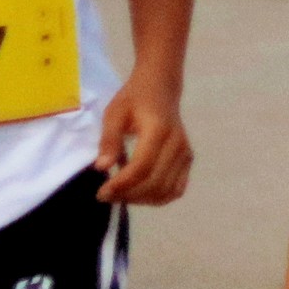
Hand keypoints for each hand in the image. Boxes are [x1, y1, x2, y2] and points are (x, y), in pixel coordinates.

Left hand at [92, 69, 192, 204]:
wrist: (161, 88)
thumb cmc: (134, 99)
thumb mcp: (114, 114)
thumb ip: (109, 140)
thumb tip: (102, 168)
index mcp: (158, 130)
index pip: (142, 167)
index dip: (121, 185)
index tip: (101, 192)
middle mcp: (177, 144)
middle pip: (154, 183)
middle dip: (128, 195)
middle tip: (106, 195)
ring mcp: (185, 153)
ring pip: (166, 190)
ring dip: (141, 200)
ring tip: (121, 194)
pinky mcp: (188, 160)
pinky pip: (176, 189)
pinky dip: (158, 198)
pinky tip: (140, 193)